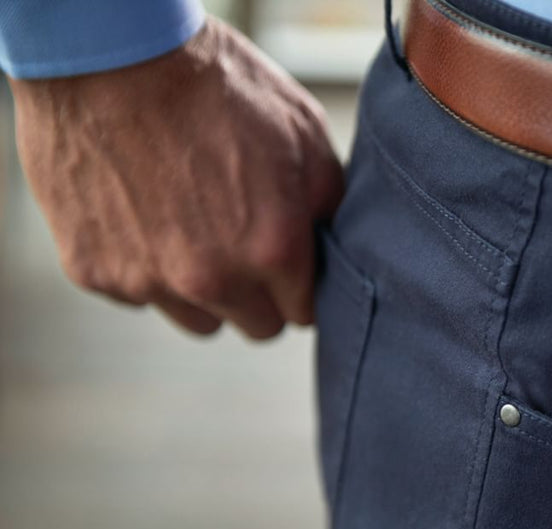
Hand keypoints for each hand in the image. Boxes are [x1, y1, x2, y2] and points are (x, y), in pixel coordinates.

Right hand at [8, 17, 344, 338]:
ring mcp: (149, 280)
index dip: (301, 287)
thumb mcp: (303, 132)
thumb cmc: (215, 86)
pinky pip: (140, 295)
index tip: (291, 263)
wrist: (109, 55)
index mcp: (273, 250)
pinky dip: (146, 267)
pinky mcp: (96, 273)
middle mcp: (213, 279)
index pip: (305, 313)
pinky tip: (146, 214)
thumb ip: (327, 204)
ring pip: (199, 320)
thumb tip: (331, 243)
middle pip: (257, 326)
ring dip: (204, 290)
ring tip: (194, 226)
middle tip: (245, 242)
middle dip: (260, 294)